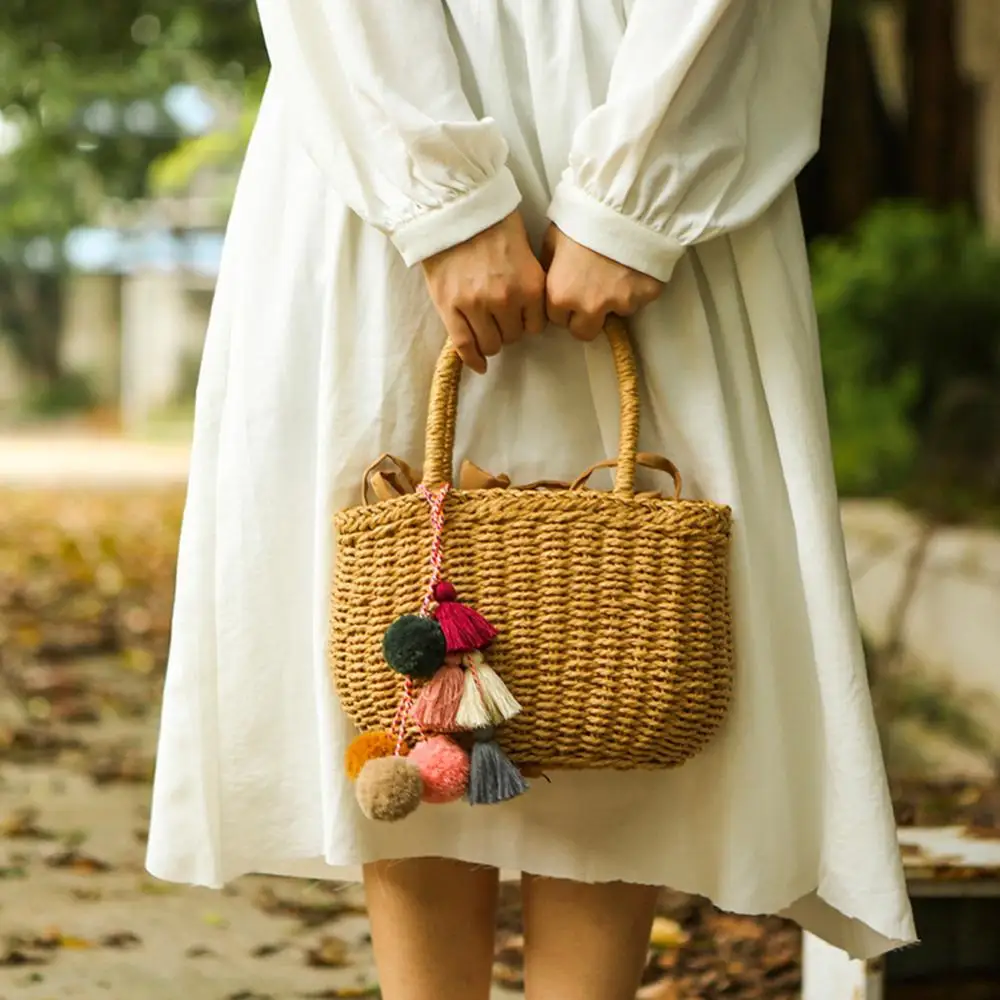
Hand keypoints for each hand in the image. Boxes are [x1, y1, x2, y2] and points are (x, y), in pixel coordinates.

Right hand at [421, 212, 546, 373]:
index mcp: (530, 286)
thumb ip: (529, 280)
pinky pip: (464, 345)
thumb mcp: (525, 249)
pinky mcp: (451, 308)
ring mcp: (477, 306)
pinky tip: (479, 365)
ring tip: (485, 330)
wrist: (453, 208)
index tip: (520, 318)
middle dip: (508, 330)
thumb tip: (530, 306)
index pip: (536, 326)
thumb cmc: (492, 222)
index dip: (527, 322)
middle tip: (500, 320)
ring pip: (491, 344)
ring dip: (490, 341)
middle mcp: (507, 300)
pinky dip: (473, 359)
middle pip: (514, 337)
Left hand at [541, 224, 663, 340]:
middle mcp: (590, 308)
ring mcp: (621, 304)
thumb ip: (549, 267)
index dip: (562, 306)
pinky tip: (634, 266)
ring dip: (613, 301)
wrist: (626, 205)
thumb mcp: (554, 238)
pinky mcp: (646, 296)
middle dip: (585, 318)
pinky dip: (636, 288)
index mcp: (561, 296)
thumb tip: (548, 278)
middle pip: (584, 332)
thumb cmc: (583, 218)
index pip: (556, 319)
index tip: (570, 291)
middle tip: (591, 294)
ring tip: (616, 271)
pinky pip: (639, 300)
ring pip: (614, 315)